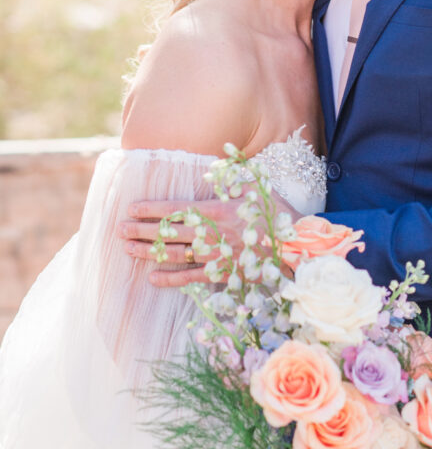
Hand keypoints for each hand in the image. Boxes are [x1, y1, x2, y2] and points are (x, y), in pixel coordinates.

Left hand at [118, 194, 298, 287]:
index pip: (177, 209)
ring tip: (128, 249)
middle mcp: (212, 234)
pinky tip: (153, 278)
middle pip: (170, 232)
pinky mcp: (222, 274)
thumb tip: (208, 170)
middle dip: (142, 230)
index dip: (152, 209)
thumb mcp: (255, 187)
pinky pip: (191, 278)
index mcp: (217, 211)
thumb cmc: (277, 214)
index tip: (131, 208)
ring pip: (175, 254)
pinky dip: (171, 278)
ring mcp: (216, 256)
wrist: (296, 247)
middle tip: (119, 230)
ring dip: (149, 252)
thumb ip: (229, 178)